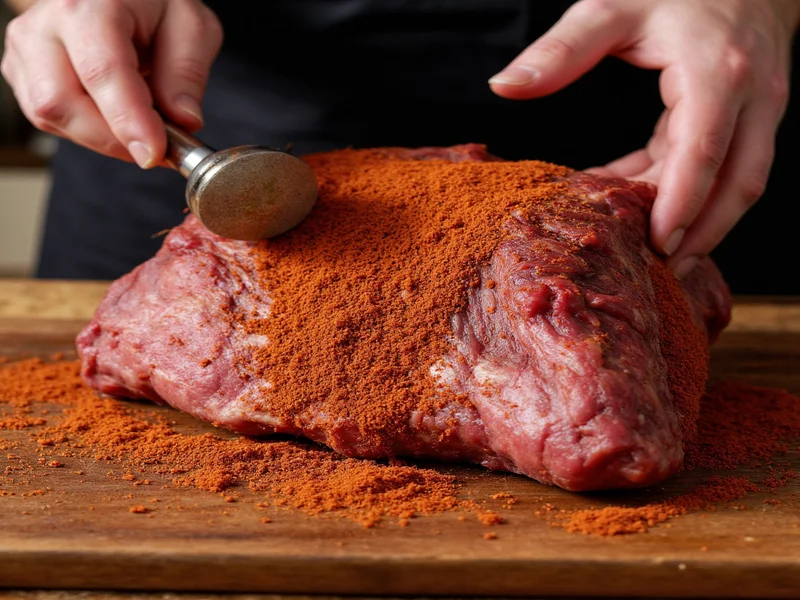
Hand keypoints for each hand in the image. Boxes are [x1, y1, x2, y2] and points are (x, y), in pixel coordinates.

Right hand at [1, 0, 222, 167]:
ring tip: (138, 123)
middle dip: (113, 139)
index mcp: (91, 6)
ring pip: (51, 117)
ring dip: (102, 138)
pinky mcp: (21, 70)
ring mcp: (27, 48)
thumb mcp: (191, 26)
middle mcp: (46, 25)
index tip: (153, 153)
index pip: (103, 71)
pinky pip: (49, 119)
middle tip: (156, 146)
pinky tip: (113, 115)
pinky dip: (87, 131)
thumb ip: (187, 72)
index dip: (128, 121)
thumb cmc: (152, 5)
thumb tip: (183, 121)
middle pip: (62, 102)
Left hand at [489, 0, 798, 277]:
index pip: (704, 152)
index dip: (681, 204)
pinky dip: (685, 192)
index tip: (657, 245)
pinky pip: (721, 167)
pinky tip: (641, 204)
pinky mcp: (748, 118)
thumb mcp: (614, 7)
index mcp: (718, 72)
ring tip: (655, 258)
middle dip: (700, 235)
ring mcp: (760, 110)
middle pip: (737, 184)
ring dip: (701, 225)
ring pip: (741, 184)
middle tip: (658, 273)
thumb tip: (503, 86)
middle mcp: (753, 97)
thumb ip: (562, 50)